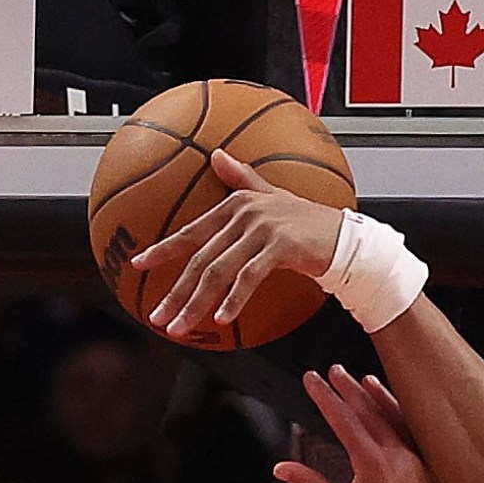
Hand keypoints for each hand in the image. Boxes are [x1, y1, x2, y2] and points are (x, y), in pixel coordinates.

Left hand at [130, 151, 344, 339]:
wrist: (344, 236)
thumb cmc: (306, 221)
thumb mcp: (271, 196)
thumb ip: (241, 179)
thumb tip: (217, 155)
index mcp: (236, 205)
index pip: (191, 231)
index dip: (163, 249)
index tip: (139, 265)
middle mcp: (245, 214)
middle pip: (201, 259)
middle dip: (175, 292)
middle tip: (157, 317)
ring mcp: (263, 229)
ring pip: (219, 272)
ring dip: (196, 304)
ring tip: (180, 327)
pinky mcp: (281, 246)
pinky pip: (250, 278)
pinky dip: (234, 300)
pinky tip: (221, 319)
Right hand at [277, 370, 449, 482]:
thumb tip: (283, 469)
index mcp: (373, 462)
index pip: (344, 419)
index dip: (325, 397)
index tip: (312, 380)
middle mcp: (398, 456)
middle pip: (371, 411)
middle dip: (349, 389)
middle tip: (335, 371)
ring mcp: (417, 462)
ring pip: (396, 419)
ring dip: (379, 398)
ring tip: (367, 381)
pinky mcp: (429, 472)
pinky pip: (413, 434)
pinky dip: (401, 420)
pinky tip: (396, 416)